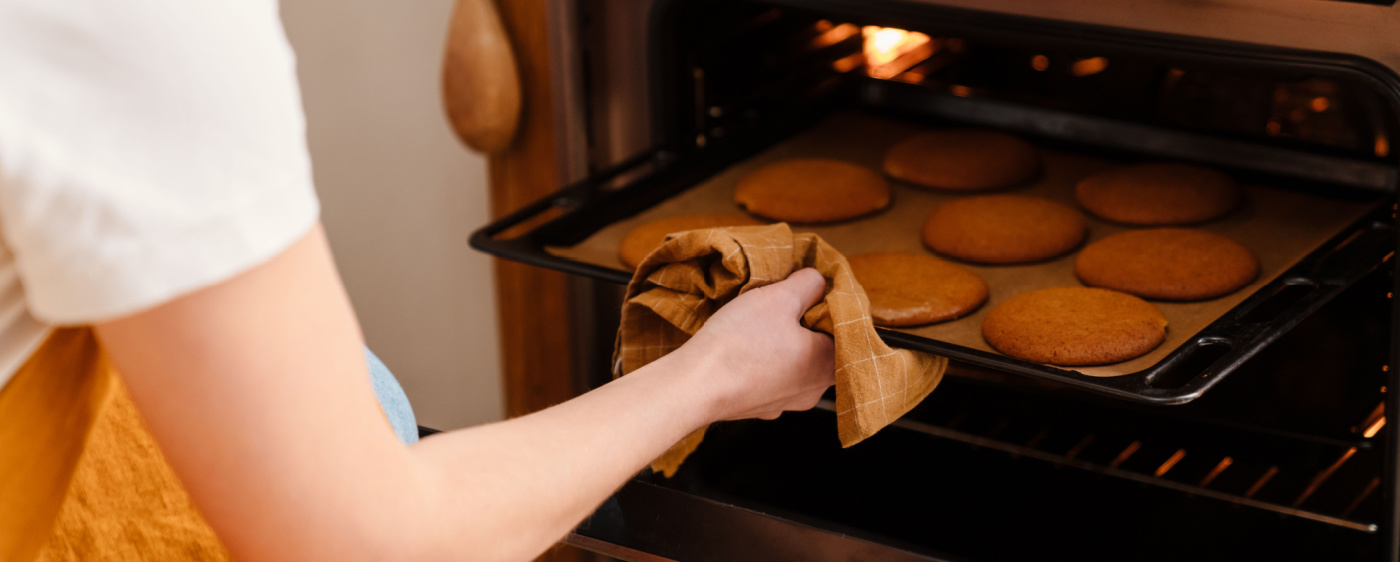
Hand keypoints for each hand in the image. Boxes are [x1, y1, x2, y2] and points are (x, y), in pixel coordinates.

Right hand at [669, 268, 835, 421]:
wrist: (694, 386)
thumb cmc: (740, 343)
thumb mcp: (779, 298)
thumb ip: (807, 284)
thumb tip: (818, 281)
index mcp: (827, 365)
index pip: (847, 334)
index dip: (831, 310)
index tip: (811, 296)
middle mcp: (812, 391)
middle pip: (821, 351)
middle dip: (805, 328)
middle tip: (784, 308)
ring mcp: (783, 404)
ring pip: (794, 367)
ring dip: (782, 347)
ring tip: (760, 327)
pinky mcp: (756, 408)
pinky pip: (768, 380)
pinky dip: (761, 364)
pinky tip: (744, 349)